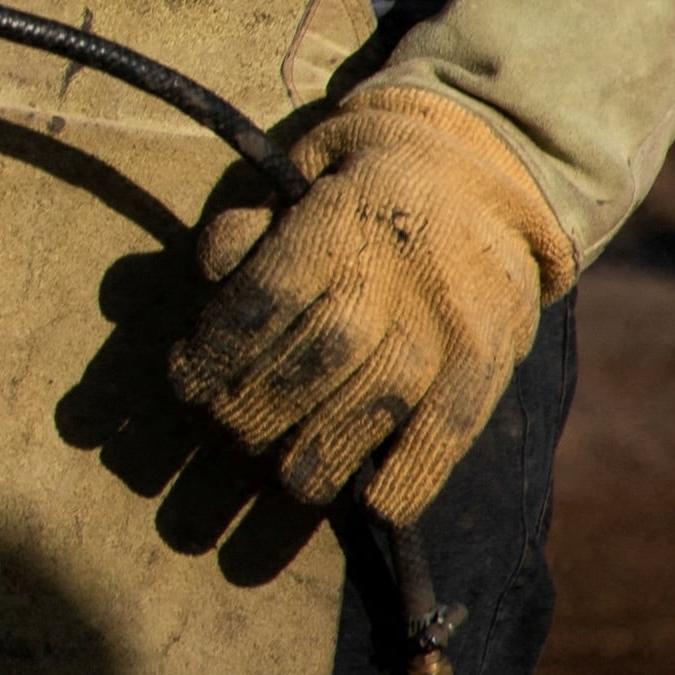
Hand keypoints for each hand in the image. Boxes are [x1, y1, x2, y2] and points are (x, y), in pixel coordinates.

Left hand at [171, 84, 572, 520]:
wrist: (484, 167)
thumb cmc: (361, 181)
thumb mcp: (301, 176)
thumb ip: (253, 226)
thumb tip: (209, 270)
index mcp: (344, 216)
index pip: (270, 295)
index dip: (220, 348)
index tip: (183, 385)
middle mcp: (403, 269)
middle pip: (323, 354)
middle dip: (262, 405)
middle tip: (225, 434)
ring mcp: (453, 317)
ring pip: (385, 396)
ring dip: (327, 449)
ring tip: (288, 481)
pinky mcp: (491, 356)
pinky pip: (455, 423)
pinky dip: (414, 472)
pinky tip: (375, 507)